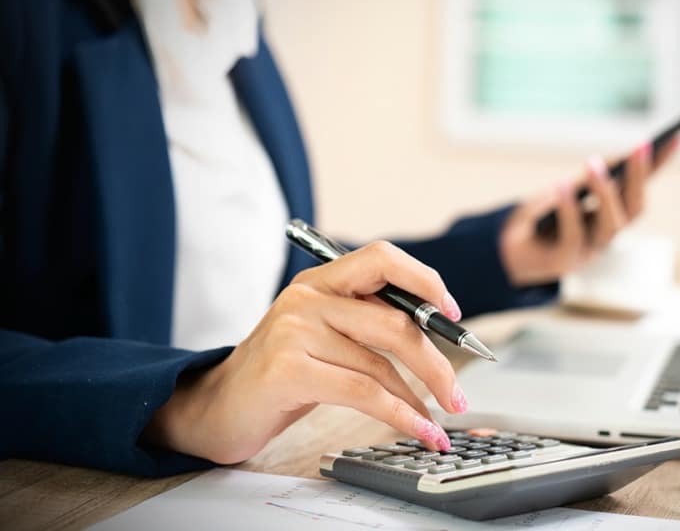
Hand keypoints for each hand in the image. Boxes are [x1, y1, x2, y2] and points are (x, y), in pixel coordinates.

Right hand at [142, 241, 465, 463]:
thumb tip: (437, 334)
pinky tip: (418, 429)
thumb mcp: (322, 334)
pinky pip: (364, 392)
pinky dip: (401, 415)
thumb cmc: (279, 373)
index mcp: (320, 281)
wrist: (216, 407)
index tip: (454, 316)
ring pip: (383, 364)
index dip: (425, 282)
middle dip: (438, 362)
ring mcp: (295, 331)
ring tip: (438, 422)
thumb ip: (367, 323)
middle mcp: (307, 297)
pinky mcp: (289, 369)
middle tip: (457, 393)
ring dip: (421, 399)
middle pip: (396, 321)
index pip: (383, 258)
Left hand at [500, 138, 676, 285]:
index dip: (659, 166)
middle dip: (638, 178)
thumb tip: (618, 158)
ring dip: (604, 193)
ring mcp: (588, 250)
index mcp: (611, 215)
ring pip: (610, 225)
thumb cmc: (539, 217)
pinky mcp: (564, 261)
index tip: (676, 137)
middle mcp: (606, 234)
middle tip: (640, 147)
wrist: (507, 251)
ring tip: (594, 163)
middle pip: (633, 209)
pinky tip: (562, 186)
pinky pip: (572, 235)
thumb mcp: (566, 190)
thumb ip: (590, 179)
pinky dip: (568, 209)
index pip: (641, 187)